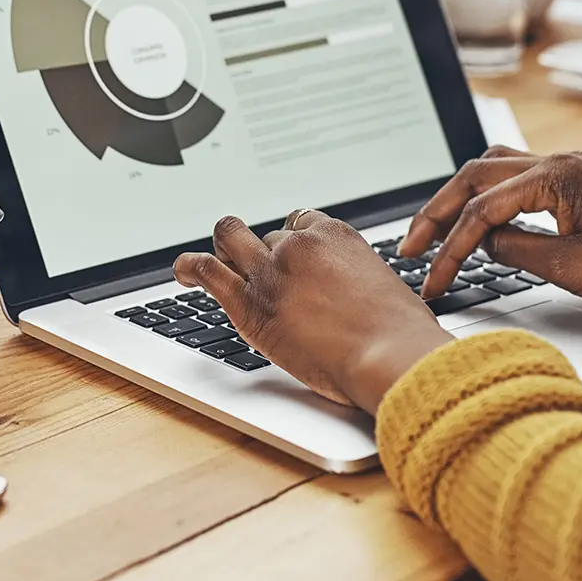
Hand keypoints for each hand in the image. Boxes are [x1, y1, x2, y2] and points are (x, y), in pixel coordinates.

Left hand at [174, 212, 450, 414]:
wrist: (390, 356)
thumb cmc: (399, 333)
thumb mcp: (386, 288)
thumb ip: (360, 283)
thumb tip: (356, 298)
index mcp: (336, 235)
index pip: (300, 224)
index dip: (294, 243)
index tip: (294, 260)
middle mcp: (299, 245)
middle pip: (268, 237)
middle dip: (263, 249)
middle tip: (260, 266)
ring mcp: (272, 271)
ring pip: (233, 239)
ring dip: (226, 246)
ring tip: (220, 256)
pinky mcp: (251, 304)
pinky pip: (207, 271)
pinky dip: (189, 267)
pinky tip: (182, 272)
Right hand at [401, 146, 581, 308]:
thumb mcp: (570, 268)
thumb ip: (516, 250)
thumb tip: (481, 242)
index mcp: (557, 174)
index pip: (483, 207)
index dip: (451, 245)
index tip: (433, 277)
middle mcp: (558, 161)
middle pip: (476, 175)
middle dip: (438, 211)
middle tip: (411, 247)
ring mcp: (566, 169)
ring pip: (492, 170)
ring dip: (460, 199)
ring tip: (435, 231)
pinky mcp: (572, 184)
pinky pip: (515, 180)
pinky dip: (488, 199)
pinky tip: (478, 224)